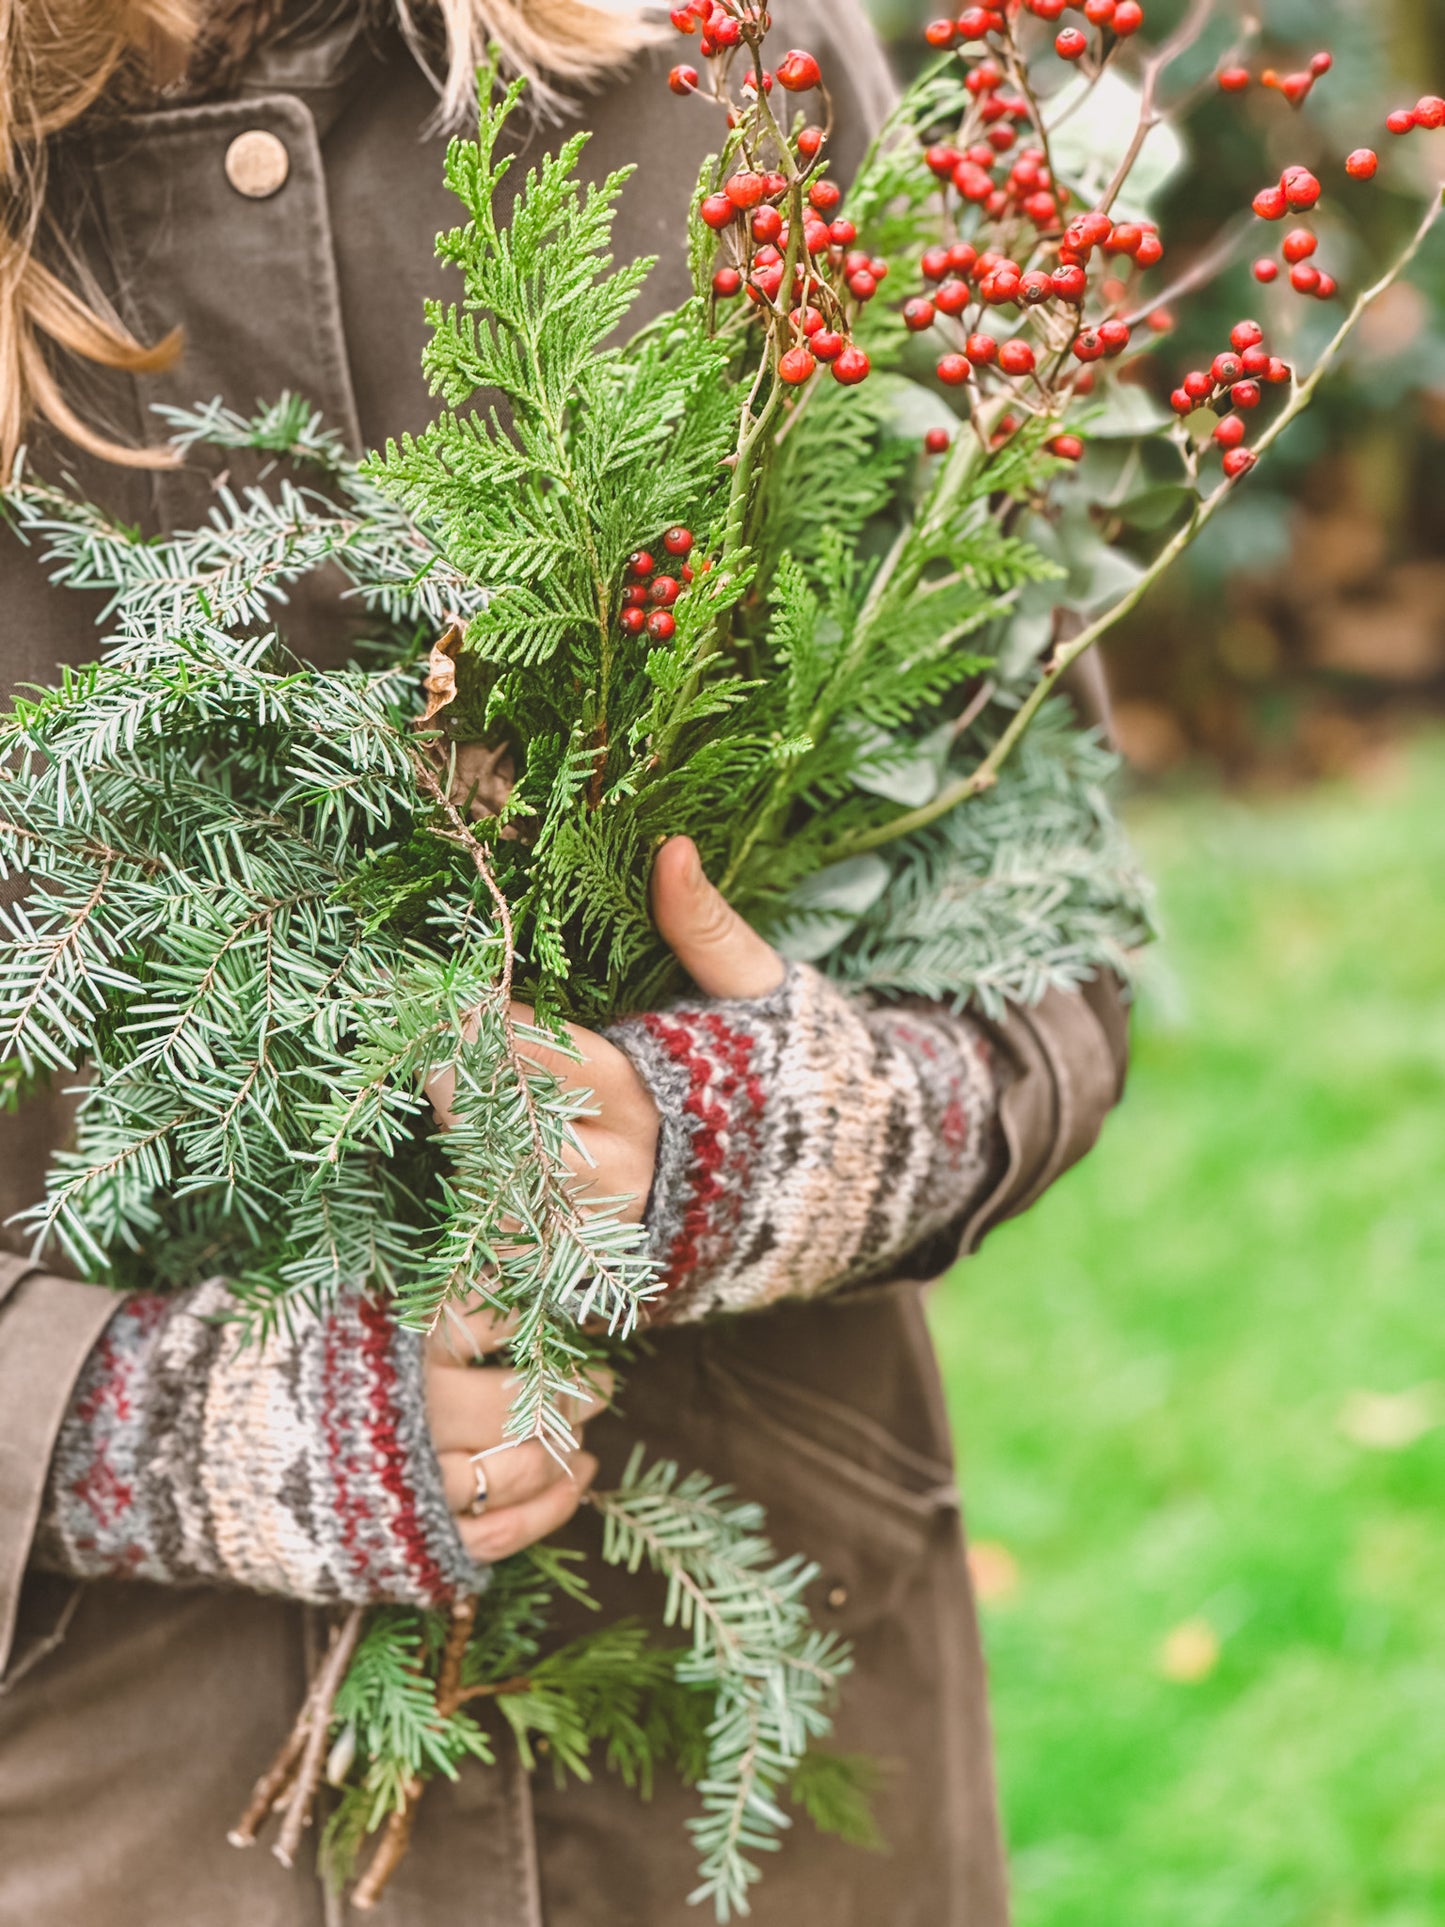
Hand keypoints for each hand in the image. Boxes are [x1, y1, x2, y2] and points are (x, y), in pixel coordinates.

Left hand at [425, 835, 783, 1559]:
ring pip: (517, 1201)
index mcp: (665, 1092)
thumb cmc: (810, 1068)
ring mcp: (628, 1235)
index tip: (451, 992)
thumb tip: (669, 846)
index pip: (548, 1058)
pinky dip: (504, 1224)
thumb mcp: (766, 989)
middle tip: (427, 1044)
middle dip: (465, 1088)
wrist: (877, 1181)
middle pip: (514, 1132)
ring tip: (448, 1099)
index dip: (488, 1028)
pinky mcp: (629, 1280)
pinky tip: (486, 1178)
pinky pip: (540, 1260)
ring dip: (478, 1152)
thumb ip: (707, 927)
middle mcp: (637, 1173)